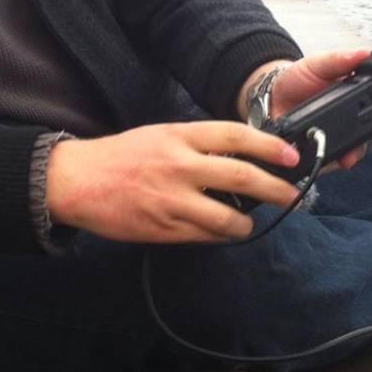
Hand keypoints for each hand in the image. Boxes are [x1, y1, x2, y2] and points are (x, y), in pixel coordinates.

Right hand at [46, 121, 301, 243]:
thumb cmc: (121, 154)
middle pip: (240, 176)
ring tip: (248, 222)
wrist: (78, 179)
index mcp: (179, 136)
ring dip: (246, 222)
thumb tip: (239, 157)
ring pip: (227, 217)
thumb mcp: (160, 135)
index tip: (291, 156)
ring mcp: (173, 200)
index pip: (235, 135)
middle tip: (293, 196)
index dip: (268, 146)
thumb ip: (196, 144)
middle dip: (275, 188)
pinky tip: (220, 232)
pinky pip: (204, 237)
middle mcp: (180, 165)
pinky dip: (219, 236)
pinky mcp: (164, 228)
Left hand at [268, 49, 371, 168]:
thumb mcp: (318, 64)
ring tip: (349, 155)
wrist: (272, 95)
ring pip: (358, 152)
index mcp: (360, 97)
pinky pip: (330, 161)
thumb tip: (363, 52)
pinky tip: (326, 159)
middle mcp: (355, 120)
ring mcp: (340, 138)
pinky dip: (330, 162)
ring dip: (357, 154)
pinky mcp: (321, 151)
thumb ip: (339, 60)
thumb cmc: (299, 78)